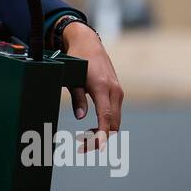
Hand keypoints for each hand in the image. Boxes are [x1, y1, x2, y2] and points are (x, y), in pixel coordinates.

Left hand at [62, 22, 123, 152]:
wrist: (89, 43)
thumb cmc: (78, 60)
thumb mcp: (73, 79)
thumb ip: (77, 98)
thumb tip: (81, 117)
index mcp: (102, 87)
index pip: (105, 117)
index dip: (101, 133)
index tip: (96, 145)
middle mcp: (114, 90)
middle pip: (114, 123)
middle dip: (101, 138)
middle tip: (83, 147)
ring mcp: (118, 91)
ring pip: (115, 119)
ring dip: (103, 132)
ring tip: (84, 139)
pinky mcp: (117, 91)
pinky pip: (114, 112)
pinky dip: (106, 123)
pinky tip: (93, 129)